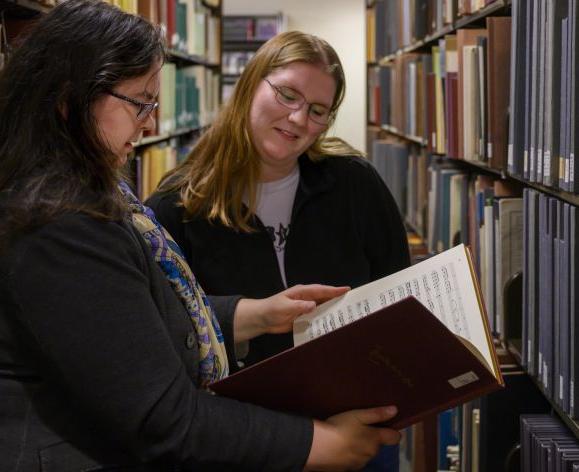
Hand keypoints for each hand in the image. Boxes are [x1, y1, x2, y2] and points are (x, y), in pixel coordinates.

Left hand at [233, 284, 348, 341]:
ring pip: (322, 307)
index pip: (320, 290)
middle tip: (352, 301)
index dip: (333, 290)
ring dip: (332, 309)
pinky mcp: (303, 317)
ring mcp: (305, 308)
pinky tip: (332, 324)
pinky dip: (324, 319)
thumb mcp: (284, 307)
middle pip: (324, 298)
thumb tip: (314, 305)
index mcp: (301, 292)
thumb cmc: (271, 309)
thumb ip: (299, 306)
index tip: (346, 289)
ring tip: (346, 313)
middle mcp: (305, 298)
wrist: (261, 319)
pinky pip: (316, 317)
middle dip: (337, 298)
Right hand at [305, 406, 400, 470]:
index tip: (385, 425)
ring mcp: (359, 463)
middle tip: (358, 427)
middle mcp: (371, 454)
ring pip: (365, 453)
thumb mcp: (358, 415)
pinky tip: (339, 447)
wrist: (320, 447)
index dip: (392, 431)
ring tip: (346, 437)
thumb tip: (395, 410)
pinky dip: (349, 454)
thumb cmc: (341, 427)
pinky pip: (353, 460)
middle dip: (371, 438)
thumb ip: (377, 414)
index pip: (394, 438)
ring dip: (360, 446)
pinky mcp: (347, 469)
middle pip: (377, 445)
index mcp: (375, 440)